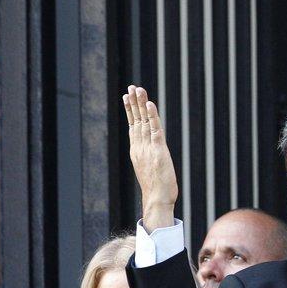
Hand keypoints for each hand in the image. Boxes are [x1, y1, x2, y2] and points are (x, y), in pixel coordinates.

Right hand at [122, 84, 177, 230]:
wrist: (157, 200)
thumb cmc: (157, 189)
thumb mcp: (150, 170)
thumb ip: (149, 159)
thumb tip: (152, 156)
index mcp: (137, 151)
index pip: (133, 126)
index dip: (130, 111)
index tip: (127, 97)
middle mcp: (140, 147)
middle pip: (136, 120)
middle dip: (134, 103)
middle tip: (132, 87)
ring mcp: (148, 148)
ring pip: (144, 122)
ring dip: (142, 104)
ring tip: (139, 89)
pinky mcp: (159, 151)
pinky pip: (155, 130)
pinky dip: (152, 116)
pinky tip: (150, 105)